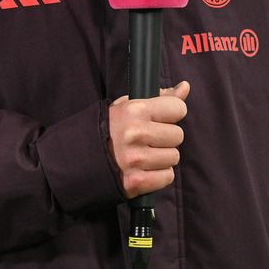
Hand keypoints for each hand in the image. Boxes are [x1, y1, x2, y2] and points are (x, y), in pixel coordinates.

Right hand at [108, 81, 189, 199]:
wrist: (82, 156)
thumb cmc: (112, 127)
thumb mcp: (130, 105)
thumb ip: (161, 96)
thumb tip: (185, 87)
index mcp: (135, 110)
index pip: (178, 108)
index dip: (172, 113)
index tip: (161, 117)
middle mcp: (136, 133)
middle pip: (178, 135)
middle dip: (167, 137)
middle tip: (150, 138)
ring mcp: (136, 159)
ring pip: (174, 157)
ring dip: (163, 157)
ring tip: (145, 153)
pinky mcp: (136, 181)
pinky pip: (167, 177)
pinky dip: (159, 175)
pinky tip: (144, 168)